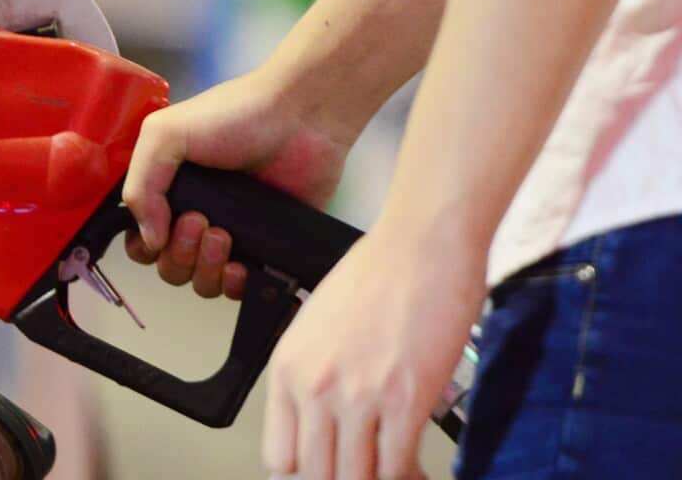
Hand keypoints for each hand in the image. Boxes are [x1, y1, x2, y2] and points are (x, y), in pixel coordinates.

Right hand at [122, 65, 358, 298]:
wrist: (301, 115)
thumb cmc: (236, 114)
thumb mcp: (165, 133)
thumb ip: (141, 186)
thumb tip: (149, 238)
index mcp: (169, 190)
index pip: (140, 239)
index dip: (145, 244)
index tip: (163, 225)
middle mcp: (196, 215)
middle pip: (168, 266)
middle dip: (179, 254)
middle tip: (200, 221)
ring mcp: (232, 234)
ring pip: (200, 282)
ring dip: (204, 268)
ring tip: (223, 235)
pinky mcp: (266, 247)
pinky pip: (239, 289)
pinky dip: (234, 285)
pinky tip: (240, 265)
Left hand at [261, 221, 484, 478]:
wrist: (420, 244)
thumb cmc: (377, 274)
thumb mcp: (317, 326)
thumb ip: (313, 376)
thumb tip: (321, 425)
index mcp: (288, 369)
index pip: (279, 456)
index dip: (304, 476)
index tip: (325, 475)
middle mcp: (314, 387)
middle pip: (317, 475)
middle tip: (363, 474)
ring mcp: (358, 397)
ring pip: (356, 479)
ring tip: (392, 473)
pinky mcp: (405, 400)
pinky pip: (397, 466)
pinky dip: (407, 476)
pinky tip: (414, 469)